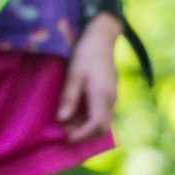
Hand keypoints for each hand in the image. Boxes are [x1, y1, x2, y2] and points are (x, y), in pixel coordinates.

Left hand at [57, 12, 120, 139]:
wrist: (101, 36)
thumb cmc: (86, 53)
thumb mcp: (74, 73)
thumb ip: (69, 97)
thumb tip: (62, 120)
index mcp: (103, 96)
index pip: (96, 125)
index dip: (82, 134)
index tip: (67, 137)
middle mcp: (111, 99)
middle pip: (102, 126)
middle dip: (85, 133)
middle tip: (66, 132)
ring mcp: (112, 95)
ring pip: (102, 119)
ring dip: (86, 125)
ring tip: (67, 123)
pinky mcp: (109, 91)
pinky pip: (102, 111)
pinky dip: (89, 116)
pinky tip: (75, 111)